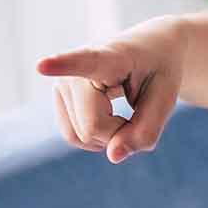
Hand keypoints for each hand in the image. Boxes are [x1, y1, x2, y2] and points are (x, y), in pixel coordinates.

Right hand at [35, 17, 187, 163]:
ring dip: (109, 134)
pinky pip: (75, 137)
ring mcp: (62, 84)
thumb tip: (112, 156)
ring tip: (122, 106)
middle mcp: (76, 69)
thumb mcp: (166, 99)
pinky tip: (110, 114)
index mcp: (110, 57)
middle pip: (94, 128)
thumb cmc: (158, 72)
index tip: (41, 66)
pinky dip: (98, 136)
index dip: (62, 65)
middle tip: (136, 105)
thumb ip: (146, 130)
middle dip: (120, 130)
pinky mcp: (58, 98)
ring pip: (82, 136)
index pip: (84, 62)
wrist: (149, 51)